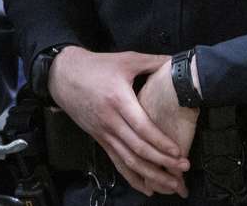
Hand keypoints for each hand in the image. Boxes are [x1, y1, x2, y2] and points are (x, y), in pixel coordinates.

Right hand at [48, 46, 188, 195]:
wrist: (64, 75)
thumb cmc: (96, 66)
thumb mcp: (126, 59)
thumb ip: (153, 61)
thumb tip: (176, 61)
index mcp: (118, 100)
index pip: (142, 127)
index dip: (160, 142)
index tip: (178, 152)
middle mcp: (111, 121)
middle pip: (138, 148)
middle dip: (162, 162)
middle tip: (182, 169)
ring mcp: (104, 133)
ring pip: (128, 160)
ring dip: (150, 175)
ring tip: (170, 184)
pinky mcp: (99, 139)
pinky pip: (117, 162)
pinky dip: (132, 177)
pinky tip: (147, 187)